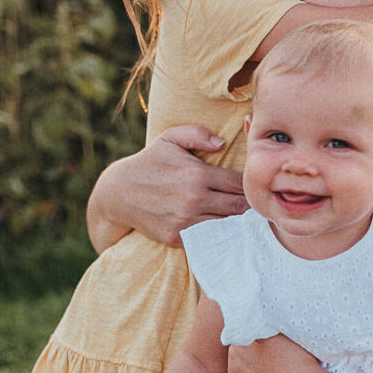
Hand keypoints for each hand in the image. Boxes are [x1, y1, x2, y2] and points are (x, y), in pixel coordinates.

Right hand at [91, 125, 246, 248]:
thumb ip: (197, 134)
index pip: (239, 183)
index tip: (252, 185)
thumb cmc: (150, 162)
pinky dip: (218, 234)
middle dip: (248, 205)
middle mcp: (194, 199)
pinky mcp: (178, 237)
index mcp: (198, 174)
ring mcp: (186, 221)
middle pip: (239, 207)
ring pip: (227, 225)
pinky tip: (223, 228)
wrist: (119, 193)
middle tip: (254, 204)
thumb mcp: (170, 139)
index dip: (249, 185)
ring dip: (236, 221)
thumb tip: (222, 143)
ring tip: (241, 217)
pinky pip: (209, 238)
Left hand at [227, 336, 326, 372]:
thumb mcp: (281, 334)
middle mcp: (232, 371)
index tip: (272, 343)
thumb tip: (258, 322)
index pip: (243, 336)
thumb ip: (264, 327)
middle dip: (255, 357)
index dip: (258, 338)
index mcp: (238, 349)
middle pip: (242, 358)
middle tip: (277, 360)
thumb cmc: (299, 365)